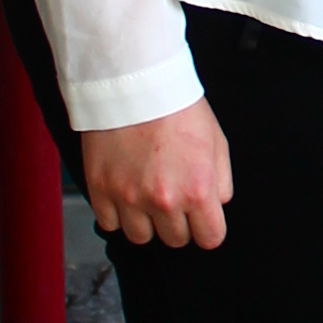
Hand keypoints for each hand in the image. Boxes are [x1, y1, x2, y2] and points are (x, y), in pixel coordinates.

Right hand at [80, 98, 232, 249]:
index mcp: (197, 190)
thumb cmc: (176, 107)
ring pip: (140, 237)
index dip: (207, 229)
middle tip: (173, 198)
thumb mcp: (217, 141)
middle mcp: (164, 200)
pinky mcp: (101, 189)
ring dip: (146, 222)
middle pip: (175, 240)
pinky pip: (109, 224)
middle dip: (178, 223)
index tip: (201, 220)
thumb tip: (216, 205)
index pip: (209, 238)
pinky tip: (124, 194)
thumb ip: (221, 181)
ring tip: (146, 197)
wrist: (135, 83)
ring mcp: (129, 197)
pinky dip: (117, 214)